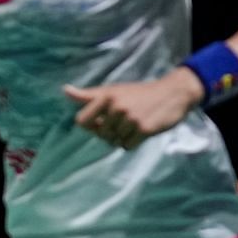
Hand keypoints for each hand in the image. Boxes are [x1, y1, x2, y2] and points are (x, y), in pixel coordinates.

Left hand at [63, 69, 204, 149]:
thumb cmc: (140, 93)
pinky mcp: (143, 129)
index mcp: (106, 96)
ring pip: (114, 141)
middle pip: (101, 134)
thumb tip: (65, 90)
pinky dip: (133, 142)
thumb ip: (88, 95)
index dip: (91, 125)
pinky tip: (142, 130)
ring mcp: (130, 118)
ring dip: (123, 137)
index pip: (82, 121)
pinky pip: (127, 146)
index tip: (102, 121)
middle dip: (111, 132)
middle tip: (126, 120)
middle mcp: (116, 106)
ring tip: (135, 123)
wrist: (172, 93)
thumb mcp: (113, 91)